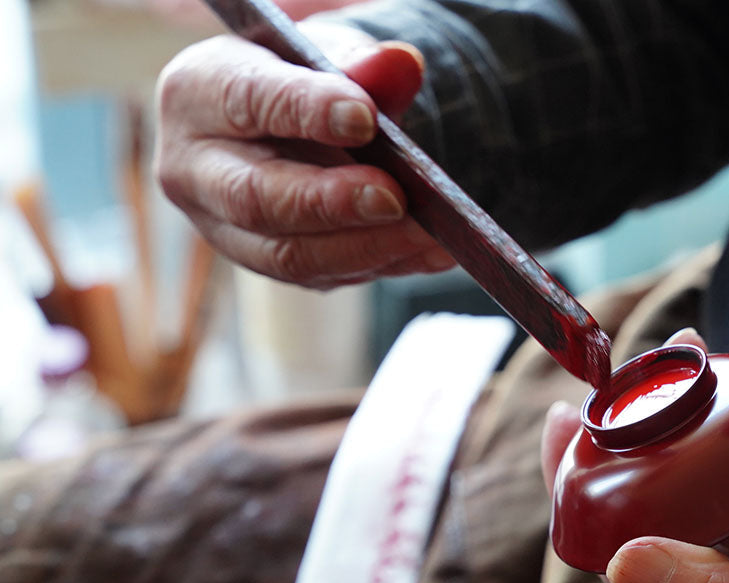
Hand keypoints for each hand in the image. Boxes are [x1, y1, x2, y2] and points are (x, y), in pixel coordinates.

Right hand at [155, 24, 455, 287]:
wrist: (294, 123)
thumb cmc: (302, 80)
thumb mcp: (325, 55)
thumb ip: (359, 62)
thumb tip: (400, 65)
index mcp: (197, 94)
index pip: (248, 102)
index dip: (307, 111)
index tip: (365, 118)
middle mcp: (196, 170)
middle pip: (256, 199)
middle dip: (332, 202)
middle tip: (395, 198)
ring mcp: (226, 228)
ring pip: (290, 255)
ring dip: (367, 247)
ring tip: (427, 233)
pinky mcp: (269, 264)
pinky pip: (324, 277)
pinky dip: (384, 265)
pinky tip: (429, 251)